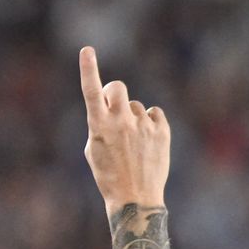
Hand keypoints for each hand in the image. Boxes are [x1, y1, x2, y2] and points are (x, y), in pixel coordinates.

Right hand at [79, 46, 169, 209]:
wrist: (135, 198)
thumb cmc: (108, 175)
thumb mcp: (94, 149)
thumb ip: (99, 124)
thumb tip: (110, 107)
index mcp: (99, 127)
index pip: (91, 92)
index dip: (88, 69)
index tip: (87, 50)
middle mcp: (121, 122)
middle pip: (117, 87)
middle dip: (112, 92)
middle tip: (111, 106)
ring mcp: (143, 125)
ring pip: (134, 106)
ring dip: (131, 117)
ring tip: (132, 142)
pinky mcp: (162, 131)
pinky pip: (153, 114)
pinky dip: (149, 123)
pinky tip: (146, 141)